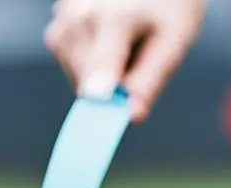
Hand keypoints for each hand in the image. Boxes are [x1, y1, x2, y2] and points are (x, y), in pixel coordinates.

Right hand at [45, 0, 207, 122]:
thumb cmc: (167, 2)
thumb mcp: (175, 38)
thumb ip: (151, 78)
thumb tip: (131, 116)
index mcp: (113, 20)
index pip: (100, 76)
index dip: (100, 107)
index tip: (96, 132)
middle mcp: (78, 18)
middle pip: (88, 86)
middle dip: (113, 88)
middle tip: (139, 58)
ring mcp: (61, 21)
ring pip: (79, 79)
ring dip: (102, 76)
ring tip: (125, 42)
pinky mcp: (56, 27)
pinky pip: (72, 65)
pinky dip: (91, 63)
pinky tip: (109, 37)